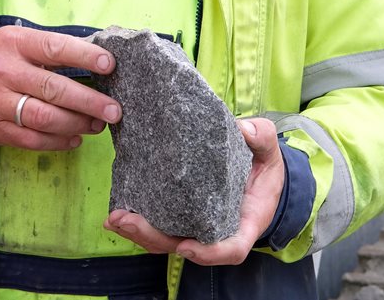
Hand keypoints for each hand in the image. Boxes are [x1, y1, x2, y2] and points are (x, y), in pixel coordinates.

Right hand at [0, 25, 121, 150]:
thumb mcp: (16, 42)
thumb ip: (49, 49)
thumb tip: (96, 59)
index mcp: (14, 44)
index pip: (54, 48)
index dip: (84, 56)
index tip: (109, 64)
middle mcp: (4, 72)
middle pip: (52, 88)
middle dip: (88, 101)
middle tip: (114, 109)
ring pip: (43, 118)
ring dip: (76, 124)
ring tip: (98, 124)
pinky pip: (31, 139)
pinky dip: (58, 141)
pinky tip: (75, 138)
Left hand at [104, 118, 284, 264]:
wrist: (255, 169)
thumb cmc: (263, 165)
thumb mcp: (269, 150)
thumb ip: (262, 137)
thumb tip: (244, 129)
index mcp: (245, 221)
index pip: (232, 247)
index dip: (210, 252)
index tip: (187, 246)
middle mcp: (218, 229)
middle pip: (186, 246)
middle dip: (154, 238)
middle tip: (127, 221)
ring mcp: (197, 224)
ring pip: (167, 240)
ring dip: (139, 234)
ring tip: (114, 218)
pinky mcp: (180, 213)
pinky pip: (159, 225)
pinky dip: (138, 223)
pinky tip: (116, 213)